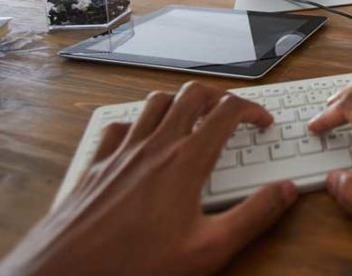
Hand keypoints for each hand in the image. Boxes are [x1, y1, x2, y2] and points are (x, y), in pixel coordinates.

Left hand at [0, 82, 297, 275]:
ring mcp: (121, 153)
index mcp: (185, 162)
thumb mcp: (208, 250)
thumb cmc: (135, 266)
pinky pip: (118, 127)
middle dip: (219, 95)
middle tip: (232, 111)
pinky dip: (136, 124)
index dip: (252, 110)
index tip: (262, 123)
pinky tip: (141, 140)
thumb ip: (253, 217)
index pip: (227, 113)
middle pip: (191, 94)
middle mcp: (153, 147)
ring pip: (154, 103)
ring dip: (179, 102)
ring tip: (193, 117)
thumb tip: (285, 191)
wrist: (66, 273)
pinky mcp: (96, 166)